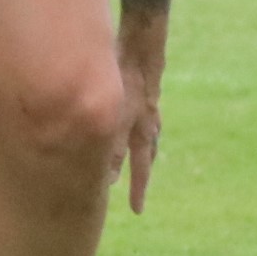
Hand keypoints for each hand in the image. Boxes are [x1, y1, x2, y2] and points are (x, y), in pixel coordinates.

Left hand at [115, 32, 164, 213]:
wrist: (143, 44)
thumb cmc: (127, 78)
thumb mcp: (117, 116)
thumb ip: (112, 145)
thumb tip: (107, 177)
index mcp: (145, 131)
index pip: (141, 168)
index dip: (137, 190)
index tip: (137, 212)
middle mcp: (149, 121)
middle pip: (147, 154)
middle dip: (140, 173)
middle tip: (137, 191)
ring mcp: (148, 106)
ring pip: (146, 136)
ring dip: (141, 152)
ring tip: (136, 162)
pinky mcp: (141, 91)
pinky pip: (141, 117)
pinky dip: (136, 128)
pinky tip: (128, 123)